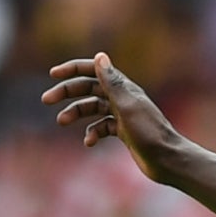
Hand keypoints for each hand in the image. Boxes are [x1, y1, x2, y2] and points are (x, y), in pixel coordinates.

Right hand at [42, 52, 178, 178]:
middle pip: (89, 89)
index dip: (73, 69)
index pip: (94, 70)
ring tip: (61, 121)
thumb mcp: (127, 106)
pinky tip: (89, 142)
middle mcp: (122, 98)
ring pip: (93, 109)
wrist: (169, 160)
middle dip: (67, 92)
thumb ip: (112, 82)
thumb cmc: (150, 133)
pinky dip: (92, 133)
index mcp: (123, 88)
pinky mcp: (124, 132)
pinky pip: (102, 128)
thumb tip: (99, 56)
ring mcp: (123, 115)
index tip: (53, 74)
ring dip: (76, 113)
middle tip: (46, 100)